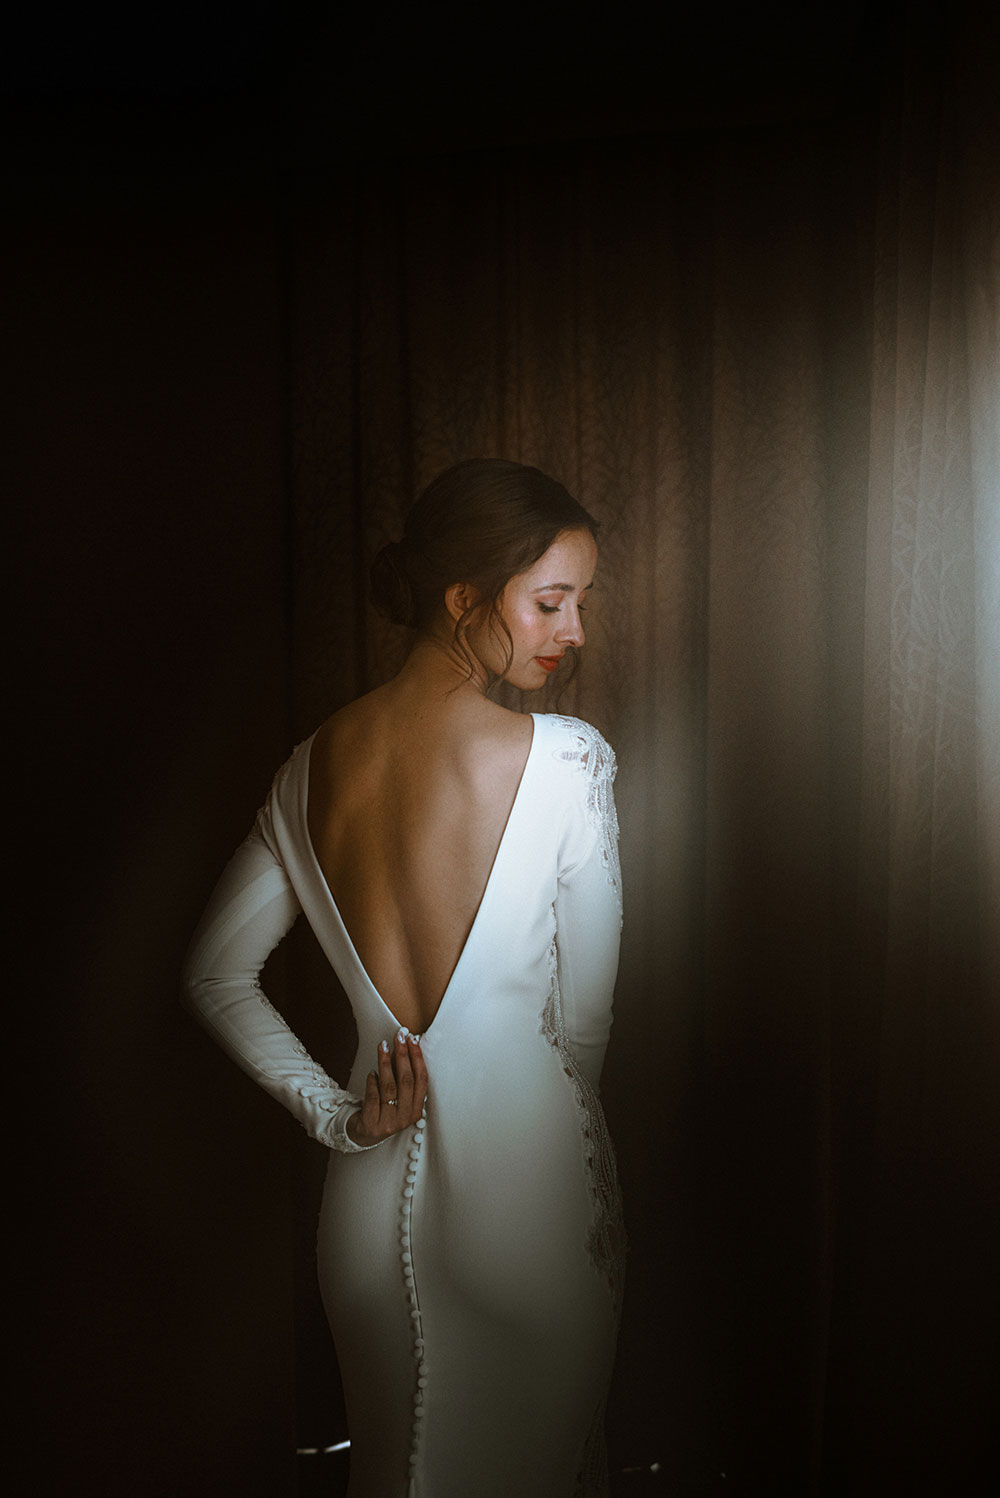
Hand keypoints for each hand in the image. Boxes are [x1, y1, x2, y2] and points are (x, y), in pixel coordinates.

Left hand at [346, 1031, 428, 1146]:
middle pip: (406, 1081)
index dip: (418, 1058)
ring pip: (389, 1087)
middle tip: (398, 1037)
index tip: (412, 1039)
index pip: (421, 1079)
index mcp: (416, 1109)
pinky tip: (371, 1072)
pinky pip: (373, 1098)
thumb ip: (401, 1075)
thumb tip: (402, 1046)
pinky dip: (372, 1082)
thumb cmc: (384, 1109)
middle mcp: (406, 1117)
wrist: (364, 1133)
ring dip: (385, 1063)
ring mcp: (389, 1122)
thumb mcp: (398, 1096)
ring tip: (382, 1046)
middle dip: (403, 1055)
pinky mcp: (372, 1124)